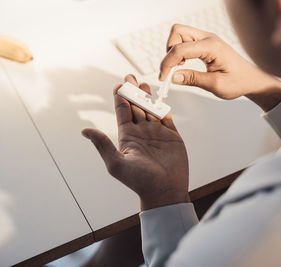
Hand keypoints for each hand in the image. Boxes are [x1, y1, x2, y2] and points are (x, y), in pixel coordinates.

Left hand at [82, 75, 189, 210]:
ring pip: (151, 109)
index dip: (120, 98)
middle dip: (132, 91)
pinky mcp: (172, 136)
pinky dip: (163, 106)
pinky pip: (167, 117)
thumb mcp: (117, 163)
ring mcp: (157, 133)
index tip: (118, 84)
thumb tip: (85, 130)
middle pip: (136, 107)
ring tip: (143, 83)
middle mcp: (141, 133)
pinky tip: (160, 97)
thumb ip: (103, 145)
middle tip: (129, 76)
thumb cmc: (140, 181)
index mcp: (127, 137)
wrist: (165, 191)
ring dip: (147, 96)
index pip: (122, 112)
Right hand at [159, 24, 280, 111]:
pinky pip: (186, 41)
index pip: (180, 48)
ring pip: (180, 34)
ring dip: (173, 50)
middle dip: (169, 50)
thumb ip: (193, 79)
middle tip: (170, 70)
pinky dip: (180, 52)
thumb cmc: (239, 81)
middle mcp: (209, 38)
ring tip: (178, 69)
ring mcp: (207, 39)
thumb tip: (173, 77)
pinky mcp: (206, 44)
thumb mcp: (215, 85)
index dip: (167, 63)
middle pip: (177, 32)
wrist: (251, 80)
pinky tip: (183, 65)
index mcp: (212, 46)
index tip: (163, 78)